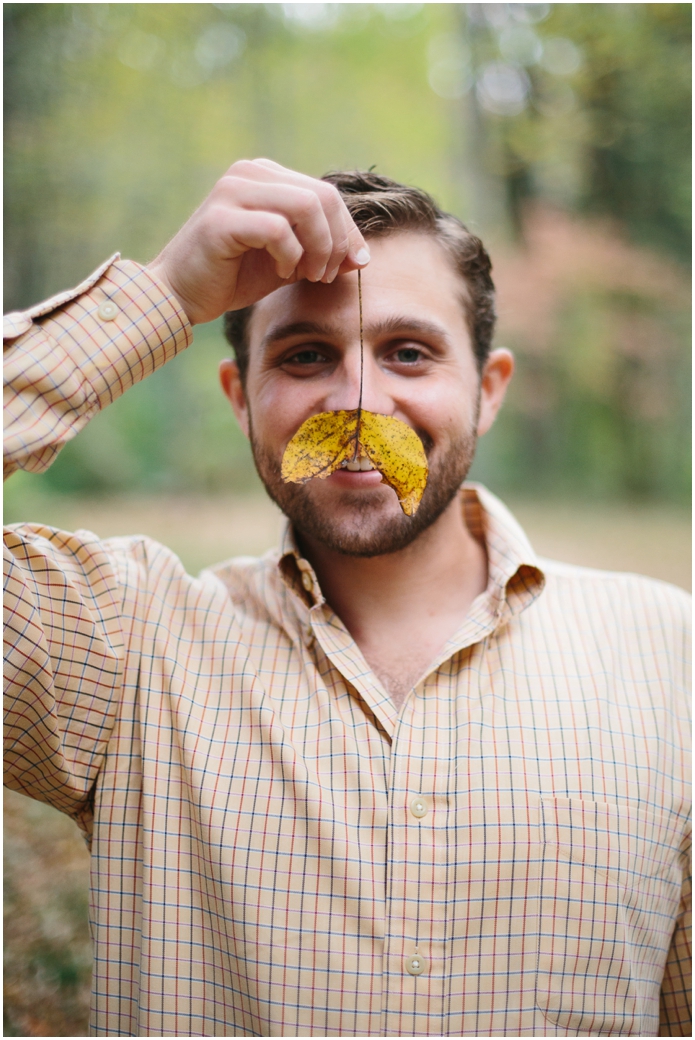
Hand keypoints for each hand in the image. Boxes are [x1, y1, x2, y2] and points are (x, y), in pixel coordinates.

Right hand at [147, 158, 370, 324]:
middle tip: (324, 275)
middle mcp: (249, 173)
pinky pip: (277, 229)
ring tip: (307, 274)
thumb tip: (363, 257)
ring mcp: (232, 191)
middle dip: (336, 242)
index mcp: (266, 176)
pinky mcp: (220, 219)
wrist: (181, 295)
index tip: (346, 267)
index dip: (347, 232)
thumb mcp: (289, 263)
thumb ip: (322, 252)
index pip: (327, 194)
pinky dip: (289, 255)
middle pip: (323, 196)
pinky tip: (281, 271)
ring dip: (317, 248)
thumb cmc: (232, 277)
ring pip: (305, 206)